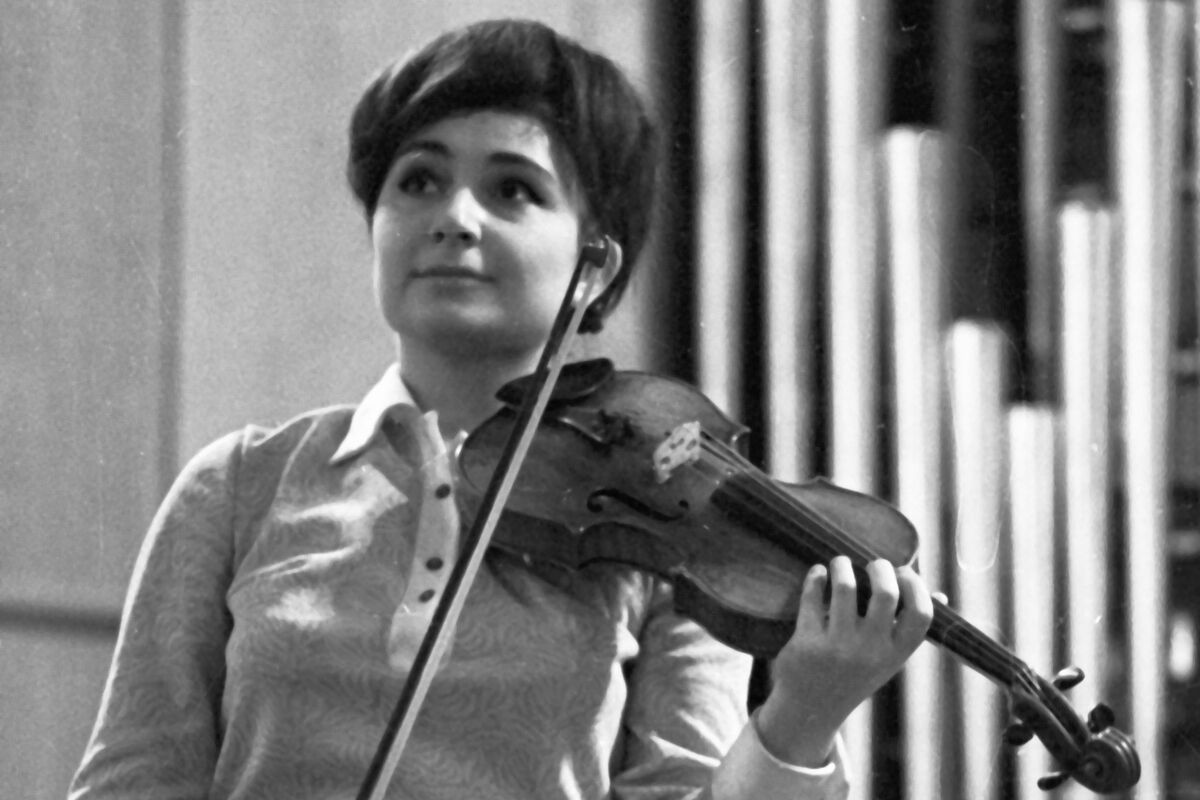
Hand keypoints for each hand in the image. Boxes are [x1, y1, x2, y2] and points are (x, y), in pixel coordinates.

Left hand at [755, 556, 932, 766]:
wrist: (812, 710)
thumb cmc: (855, 673)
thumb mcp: (887, 658)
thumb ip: (908, 627)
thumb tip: (941, 594)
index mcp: (895, 654)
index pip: (921, 614)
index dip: (915, 585)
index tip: (902, 571)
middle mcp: (870, 652)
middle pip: (885, 593)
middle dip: (880, 567)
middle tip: (871, 565)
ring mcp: (838, 647)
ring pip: (845, 587)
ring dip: (842, 565)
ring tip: (840, 563)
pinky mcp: (807, 642)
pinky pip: (812, 597)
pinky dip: (816, 577)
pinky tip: (818, 573)